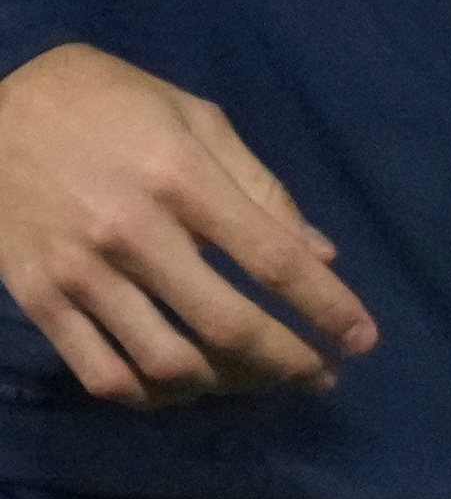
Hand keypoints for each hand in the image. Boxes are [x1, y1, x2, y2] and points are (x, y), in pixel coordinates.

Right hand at [0, 42, 379, 405]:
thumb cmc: (108, 102)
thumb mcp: (197, 118)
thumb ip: (261, 188)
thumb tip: (321, 254)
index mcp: (182, 178)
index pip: (272, 259)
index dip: (326, 307)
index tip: (363, 339)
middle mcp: (133, 233)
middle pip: (226, 324)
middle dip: (287, 361)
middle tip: (322, 375)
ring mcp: (80, 274)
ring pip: (166, 362)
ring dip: (227, 385)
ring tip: (260, 382)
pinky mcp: (38, 301)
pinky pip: (101, 373)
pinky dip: (152, 395)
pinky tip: (186, 387)